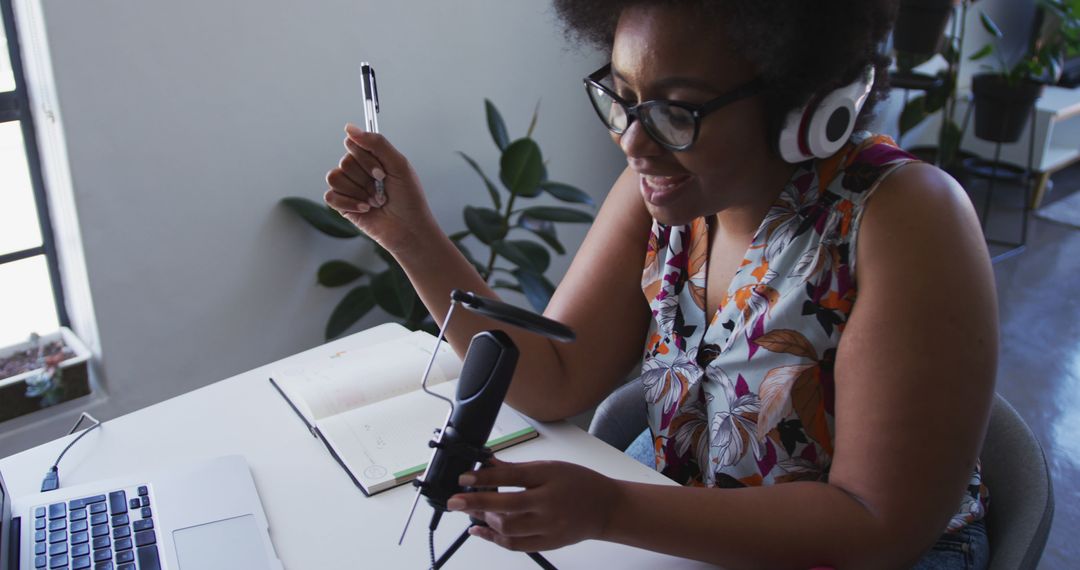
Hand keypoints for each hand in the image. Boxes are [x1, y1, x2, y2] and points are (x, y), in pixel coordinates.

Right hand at [324, 124, 438, 252]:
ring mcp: (349, 187)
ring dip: (358, 191)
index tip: (382, 172)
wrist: (409, 229)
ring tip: (375, 201)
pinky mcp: (342, 205)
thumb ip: (376, 143)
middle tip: (382, 189)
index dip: (366, 158)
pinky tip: (365, 209)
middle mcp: (358, 170)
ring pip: (335, 177)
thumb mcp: (399, 164)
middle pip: (345, 161)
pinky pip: (330, 195)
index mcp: (372, 158)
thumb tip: (349, 128)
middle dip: (365, 179)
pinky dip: (349, 203)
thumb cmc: (409, 199)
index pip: (353, 143)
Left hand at [447, 459, 620, 551]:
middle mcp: (549, 505)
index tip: (464, 478)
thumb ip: (518, 469)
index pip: (513, 477)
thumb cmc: (579, 483)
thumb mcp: (550, 467)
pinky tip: (479, 530)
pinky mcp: (547, 544)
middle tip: (455, 501)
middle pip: (506, 507)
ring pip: (508, 529)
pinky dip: (493, 538)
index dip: (485, 478)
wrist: (606, 508)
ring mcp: (548, 528)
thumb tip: (488, 464)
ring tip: (472, 511)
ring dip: (485, 519)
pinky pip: (515, 545)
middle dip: (476, 503)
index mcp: (550, 479)